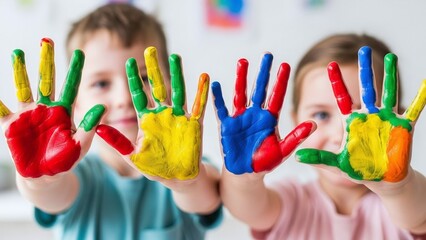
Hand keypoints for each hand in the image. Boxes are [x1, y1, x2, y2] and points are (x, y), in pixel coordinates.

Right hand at [0, 38, 104, 177]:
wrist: (46, 175)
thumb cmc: (66, 159)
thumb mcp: (81, 144)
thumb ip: (89, 127)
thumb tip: (102, 107)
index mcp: (63, 111)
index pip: (71, 87)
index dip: (75, 70)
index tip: (81, 53)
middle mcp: (45, 108)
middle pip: (46, 80)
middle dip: (46, 60)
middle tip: (47, 40)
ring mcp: (27, 115)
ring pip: (23, 88)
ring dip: (20, 71)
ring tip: (18, 52)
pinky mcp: (11, 126)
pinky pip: (0, 112)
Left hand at [96, 47, 208, 179]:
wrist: (178, 179)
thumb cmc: (155, 169)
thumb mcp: (133, 157)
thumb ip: (118, 143)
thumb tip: (97, 129)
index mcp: (146, 120)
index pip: (139, 95)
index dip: (134, 79)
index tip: (129, 62)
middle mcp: (162, 114)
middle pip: (157, 87)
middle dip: (153, 69)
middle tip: (150, 49)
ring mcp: (179, 118)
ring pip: (178, 91)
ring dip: (177, 74)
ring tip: (176, 57)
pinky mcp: (194, 125)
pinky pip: (199, 106)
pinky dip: (202, 93)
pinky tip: (205, 77)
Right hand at [212, 53, 314, 173]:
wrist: (246, 173)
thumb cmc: (265, 162)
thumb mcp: (283, 150)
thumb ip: (296, 137)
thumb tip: (313, 123)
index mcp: (269, 119)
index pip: (276, 96)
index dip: (280, 81)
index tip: (285, 65)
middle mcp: (255, 114)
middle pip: (260, 89)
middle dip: (263, 73)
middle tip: (267, 55)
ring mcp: (240, 118)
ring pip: (241, 94)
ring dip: (241, 78)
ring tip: (243, 61)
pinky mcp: (226, 125)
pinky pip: (222, 109)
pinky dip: (218, 98)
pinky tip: (216, 84)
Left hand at [296, 46, 425, 181]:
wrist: (382, 180)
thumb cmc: (359, 170)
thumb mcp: (337, 164)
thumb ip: (319, 159)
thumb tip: (296, 157)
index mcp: (352, 121)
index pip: (342, 97)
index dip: (336, 82)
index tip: (330, 64)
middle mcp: (369, 115)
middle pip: (367, 88)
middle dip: (365, 69)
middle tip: (362, 49)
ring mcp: (387, 119)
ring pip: (389, 92)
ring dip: (390, 75)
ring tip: (392, 56)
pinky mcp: (403, 127)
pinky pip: (415, 109)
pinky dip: (421, 98)